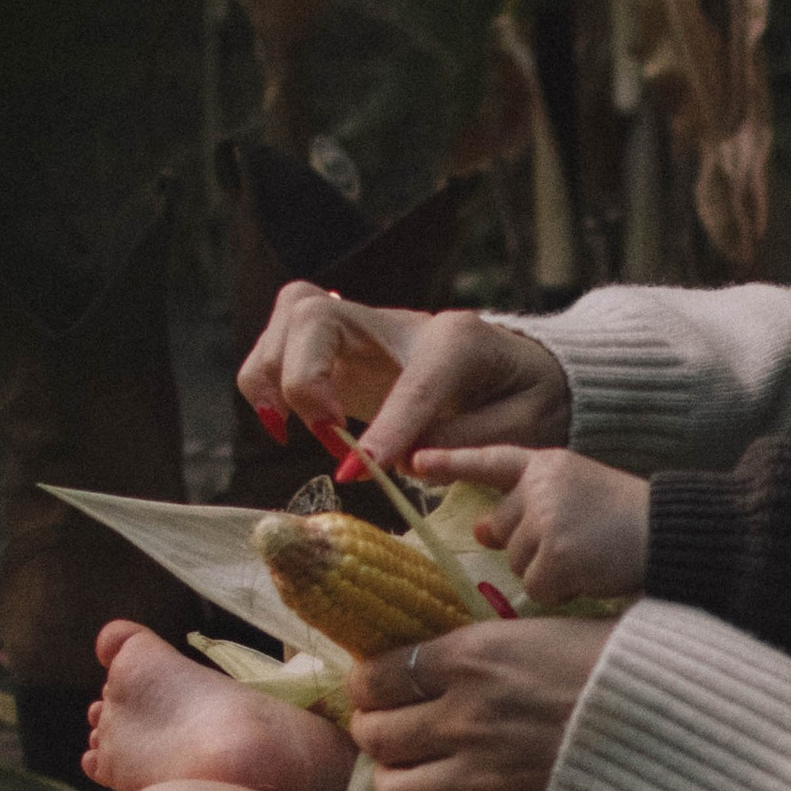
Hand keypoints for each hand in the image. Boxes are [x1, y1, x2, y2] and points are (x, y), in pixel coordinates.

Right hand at [237, 285, 571, 477]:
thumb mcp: (526, 425)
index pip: (412, 382)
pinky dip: (264, 383)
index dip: (385, 429)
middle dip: (304, 380)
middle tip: (328, 438)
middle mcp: (397, 322)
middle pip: (315, 317)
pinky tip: (288, 426)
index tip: (355, 474)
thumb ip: (471, 442)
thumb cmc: (522, 398)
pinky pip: (276, 343)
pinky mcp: (334, 347)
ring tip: (300, 433)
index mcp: (458, 340)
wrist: (514, 366)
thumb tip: (407, 459)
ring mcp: (361, 326)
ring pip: (287, 319)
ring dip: (272, 379)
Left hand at [347, 616, 612, 790]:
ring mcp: (488, 773)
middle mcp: (467, 715)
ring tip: (413, 778)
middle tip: (390, 735)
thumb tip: (455, 653)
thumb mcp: (547, 624)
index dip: (368, 686)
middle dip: (375, 735)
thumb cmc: (627, 658)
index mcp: (473, 655)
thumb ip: (491, 644)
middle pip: (376, 736)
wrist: (682, 715)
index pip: (379, 676)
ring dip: (397, 784)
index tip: (378, 690)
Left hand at [422, 445, 649, 606]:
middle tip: (578, 543)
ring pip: (516, 563)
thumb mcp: (580, 494)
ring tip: (590, 557)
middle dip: (530, 546)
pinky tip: (591, 575)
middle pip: (501, 530)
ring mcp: (547, 519)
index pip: (491, 459)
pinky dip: (562, 591)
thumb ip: (530, 506)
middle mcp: (540, 485)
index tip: (415, 461)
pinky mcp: (556, 554)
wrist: (677, 533)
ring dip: (548, 571)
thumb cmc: (632, 520)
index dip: (452, 461)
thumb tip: (482, 531)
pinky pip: (537, 588)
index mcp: (548, 463)